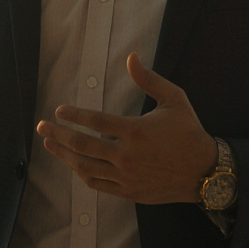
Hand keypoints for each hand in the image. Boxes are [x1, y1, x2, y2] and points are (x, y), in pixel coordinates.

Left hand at [37, 52, 217, 204]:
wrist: (206, 172)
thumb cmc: (188, 132)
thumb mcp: (174, 99)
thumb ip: (149, 79)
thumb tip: (131, 56)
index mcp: (136, 131)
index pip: (95, 121)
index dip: (74, 115)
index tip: (59, 110)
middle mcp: (128, 155)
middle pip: (83, 146)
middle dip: (59, 135)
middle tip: (42, 126)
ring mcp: (127, 176)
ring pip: (85, 167)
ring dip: (64, 155)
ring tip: (49, 144)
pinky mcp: (129, 191)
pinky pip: (98, 184)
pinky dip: (82, 174)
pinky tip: (73, 164)